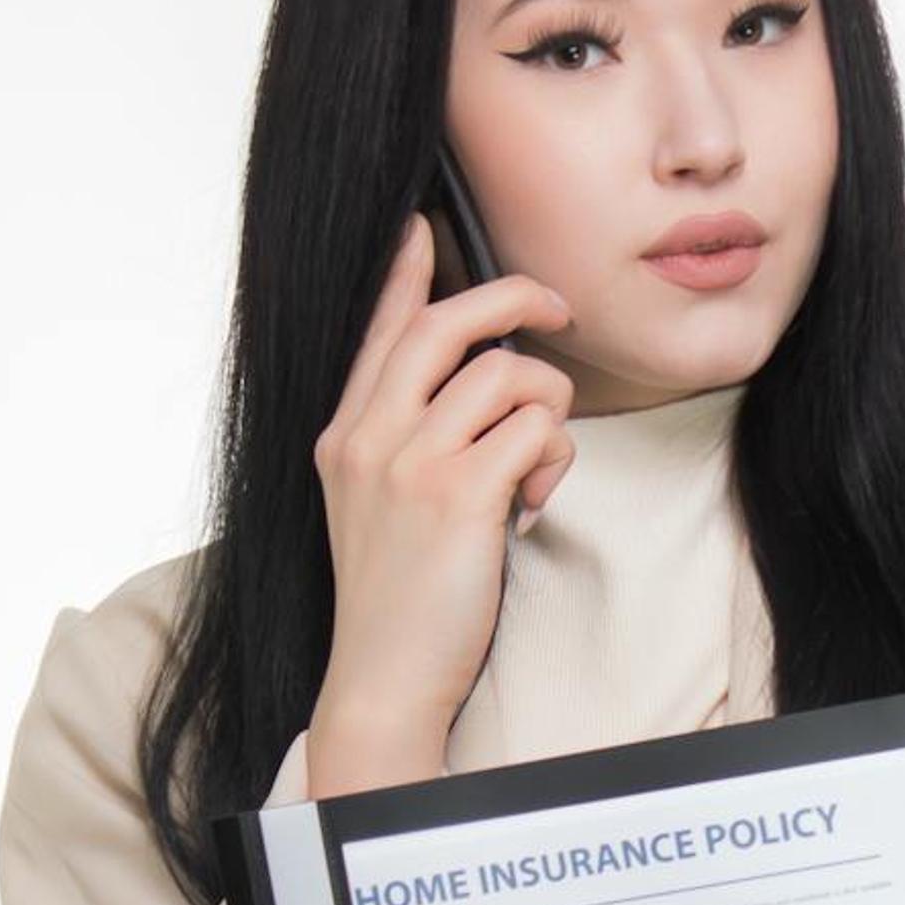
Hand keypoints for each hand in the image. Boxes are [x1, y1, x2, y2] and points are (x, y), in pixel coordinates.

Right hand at [308, 212, 576, 791]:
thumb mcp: (381, 506)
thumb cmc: (398, 599)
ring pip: (510, 375)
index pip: (380, 330)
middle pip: (449, 323)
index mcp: (345, 434)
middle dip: (514, 299)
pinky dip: (555, 461)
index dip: (407, 271)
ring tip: (537, 471)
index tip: (425, 226)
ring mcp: (408, 462)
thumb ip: (410, 443)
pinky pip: (537, 430)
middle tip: (559, 309)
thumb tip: (481, 387)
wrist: (383, 678)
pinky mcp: (457, 494)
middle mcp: (368, 435)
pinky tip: (535, 506)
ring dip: (550, 412)